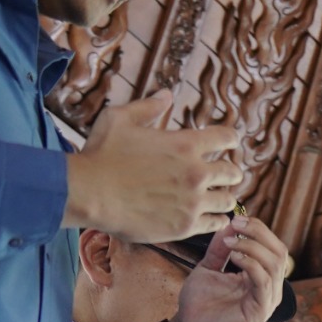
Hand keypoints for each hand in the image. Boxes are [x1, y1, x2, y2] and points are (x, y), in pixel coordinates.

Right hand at [63, 95, 241, 240]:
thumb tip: (167, 95)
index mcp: (185, 144)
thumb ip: (148, 107)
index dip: (230, 139)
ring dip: (224, 196)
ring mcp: (193, 201)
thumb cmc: (101, 154)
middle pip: (233, 172)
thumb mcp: (120, 118)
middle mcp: (196, 173)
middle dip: (229, 171)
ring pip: (229, 200)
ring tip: (216, 197)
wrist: (88, 193)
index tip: (228, 143)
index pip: (227, 138)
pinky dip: (216, 219)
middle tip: (224, 174)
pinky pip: (217, 223)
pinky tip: (211, 217)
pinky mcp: (186, 226)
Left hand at [166, 216, 291, 321]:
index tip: (236, 219)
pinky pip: (264, 282)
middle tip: (237, 224)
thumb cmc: (199, 303)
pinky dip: (251, 264)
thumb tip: (229, 223)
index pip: (272, 246)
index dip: (258, 229)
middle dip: (259, 233)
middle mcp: (270, 288)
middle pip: (279, 252)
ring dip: (252, 247)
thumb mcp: (209, 267)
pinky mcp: (260, 311)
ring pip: (275, 264)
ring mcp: (268, 300)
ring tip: (230, 243)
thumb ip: (220, 248)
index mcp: (261, 277)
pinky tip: (233, 257)